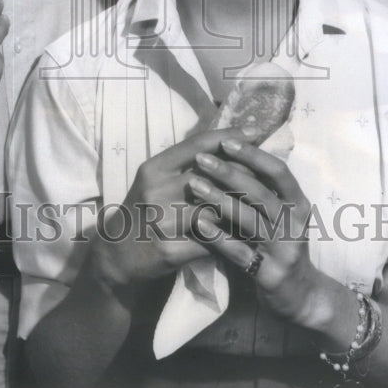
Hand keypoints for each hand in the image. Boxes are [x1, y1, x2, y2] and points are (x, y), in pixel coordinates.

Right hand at [91, 128, 252, 291]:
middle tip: (269, 178)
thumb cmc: (145, 209)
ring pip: (217, 211)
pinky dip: (230, 241)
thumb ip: (186, 164)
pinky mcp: (170, 250)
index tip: (256, 133)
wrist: (118, 254)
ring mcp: (162, 221)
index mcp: (154, 168)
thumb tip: (229, 143)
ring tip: (264, 209)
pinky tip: (246, 239)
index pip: (198, 145)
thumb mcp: (156, 179)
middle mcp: (156, 190)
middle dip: (246, 177)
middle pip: (214, 177)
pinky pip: (211, 242)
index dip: (230, 137)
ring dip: (242, 212)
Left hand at [186, 138, 324, 326]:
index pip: (279, 172)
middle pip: (261, 192)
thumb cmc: (281, 245)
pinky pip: (239, 251)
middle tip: (201, 158)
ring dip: (219, 199)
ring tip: (193, 185)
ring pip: (249, 220)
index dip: (253, 154)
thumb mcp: (280, 214)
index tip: (226, 140)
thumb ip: (263, 189)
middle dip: (229, 172)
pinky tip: (197, 222)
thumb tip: (235, 148)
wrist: (302, 296)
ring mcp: (283, 250)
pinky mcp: (269, 274)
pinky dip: (217, 235)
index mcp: (298, 204)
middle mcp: (294, 225)